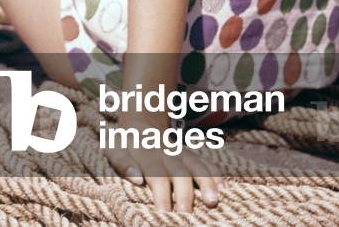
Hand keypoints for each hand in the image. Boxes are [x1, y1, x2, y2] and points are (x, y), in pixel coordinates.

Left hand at [102, 116, 221, 212]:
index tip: (163, 211)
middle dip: (184, 194)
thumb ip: (123, 163)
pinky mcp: (190, 155)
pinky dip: (214, 174)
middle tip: (186, 216)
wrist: (141, 122)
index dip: (160, 190)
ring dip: (205, 183)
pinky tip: (224, 188)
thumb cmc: (124, 144)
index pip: (154, 171)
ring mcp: (181, 152)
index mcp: (145, 151)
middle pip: (178, 172)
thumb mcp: (114, 149)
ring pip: (195, 166)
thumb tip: (136, 179)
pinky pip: (205, 163)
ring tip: (212, 202)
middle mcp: (166, 151)